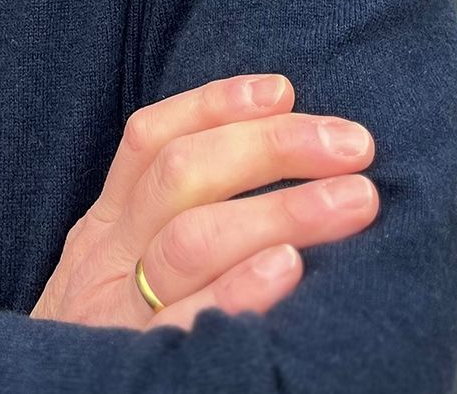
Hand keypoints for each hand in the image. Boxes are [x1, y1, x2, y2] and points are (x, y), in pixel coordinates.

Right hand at [29, 74, 376, 331]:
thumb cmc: (107, 348)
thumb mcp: (114, 275)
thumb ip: (167, 227)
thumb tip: (275, 159)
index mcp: (103, 230)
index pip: (148, 140)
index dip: (215, 104)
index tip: (283, 89)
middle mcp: (103, 262)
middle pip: (181, 176)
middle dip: (271, 147)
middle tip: (352, 145)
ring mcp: (117, 316)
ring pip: (191, 240)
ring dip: (281, 210)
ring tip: (354, 200)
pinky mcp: (136, 367)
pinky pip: (188, 323)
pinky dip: (239, 289)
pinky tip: (288, 269)